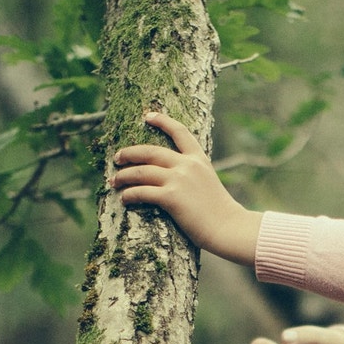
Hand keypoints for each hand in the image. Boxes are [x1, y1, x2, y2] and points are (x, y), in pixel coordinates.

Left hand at [110, 113, 261, 264]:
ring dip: (123, 176)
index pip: (180, 132)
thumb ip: (193, 174)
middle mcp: (187, 165)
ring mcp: (179, 180)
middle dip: (129, 153)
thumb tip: (171, 175)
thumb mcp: (209, 183)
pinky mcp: (171, 197)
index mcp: (198, 159)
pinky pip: (141, 192)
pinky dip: (129, 195)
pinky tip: (124, 199)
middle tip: (117, 158)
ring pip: (141, 172)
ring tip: (114, 182)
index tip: (148, 116)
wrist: (228, 227)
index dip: (162, 121)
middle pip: (150, 151)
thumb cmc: (220, 212)